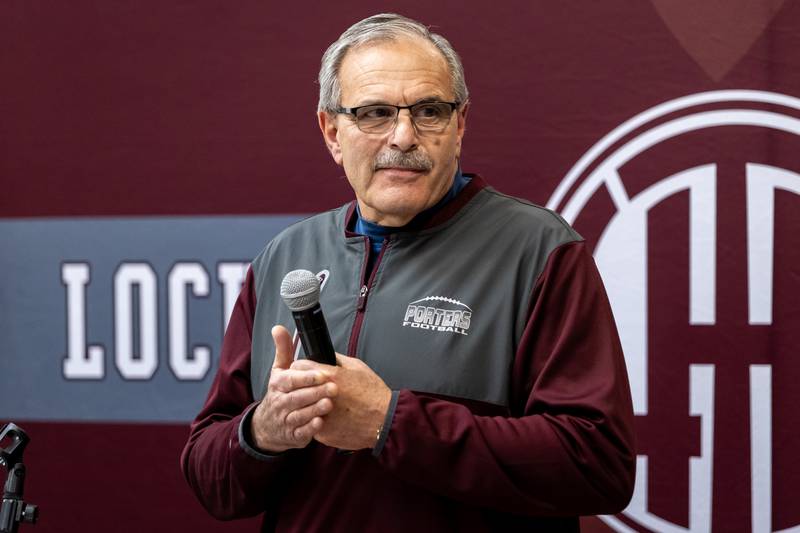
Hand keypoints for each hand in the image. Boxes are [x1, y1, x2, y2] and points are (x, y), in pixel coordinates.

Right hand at [250, 326, 337, 452]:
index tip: (322, 373)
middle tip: (334, 388)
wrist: (268, 426)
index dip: (306, 377)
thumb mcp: (279, 371)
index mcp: (277, 385)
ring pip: (299, 415)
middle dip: (315, 393)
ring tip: (330, 404)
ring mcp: (285, 420)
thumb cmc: (280, 393)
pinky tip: (322, 422)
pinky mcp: (292, 436)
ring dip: (314, 410)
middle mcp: (280, 403)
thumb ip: (283, 349)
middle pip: (297, 397)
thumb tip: (278, 328)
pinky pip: (301, 433)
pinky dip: (310, 428)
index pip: (290, 380)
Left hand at [291, 354, 390, 450]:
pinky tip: (329, 419)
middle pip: (295, 387)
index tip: (303, 371)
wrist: (384, 421)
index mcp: (329, 376)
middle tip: (309, 388)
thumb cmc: (374, 394)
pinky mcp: (322, 433)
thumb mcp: (357, 367)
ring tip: (317, 404)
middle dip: (301, 385)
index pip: (298, 367)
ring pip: (300, 407)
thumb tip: (323, 355)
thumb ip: (337, 359)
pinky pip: (311, 424)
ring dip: (306, 405)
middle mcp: (321, 395)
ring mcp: (320, 416)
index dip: (300, 368)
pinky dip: (316, 421)